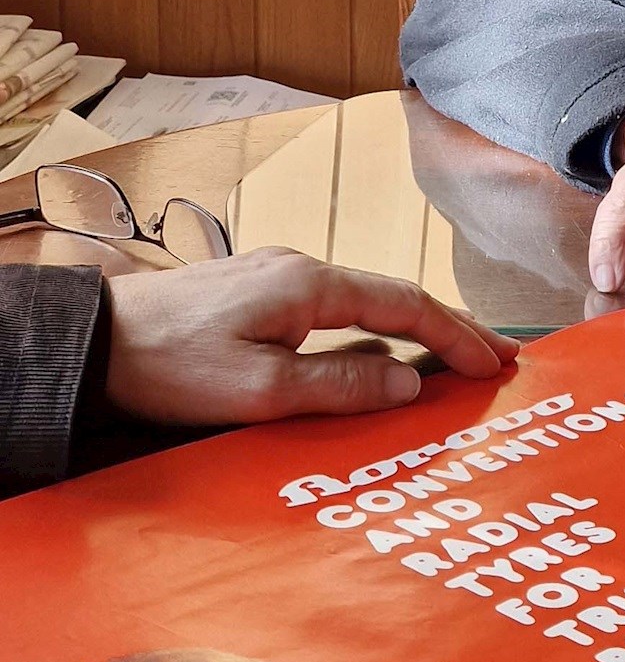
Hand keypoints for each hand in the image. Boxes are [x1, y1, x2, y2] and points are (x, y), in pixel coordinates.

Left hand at [101, 250, 517, 426]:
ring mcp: (274, 280)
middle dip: (450, 328)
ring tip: (449, 364)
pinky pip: (332, 312)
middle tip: (496, 358)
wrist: (90, 342)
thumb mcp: (261, 391)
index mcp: (308, 286)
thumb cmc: (168, 366)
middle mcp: (297, 270)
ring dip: (411, 332)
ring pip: (363, 305)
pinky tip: (377, 359)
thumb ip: (339, 387)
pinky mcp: (252, 297)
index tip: (496, 365)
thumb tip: (407, 383)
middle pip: (393, 298)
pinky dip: (371, 334)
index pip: (406, 305)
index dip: (458, 336)